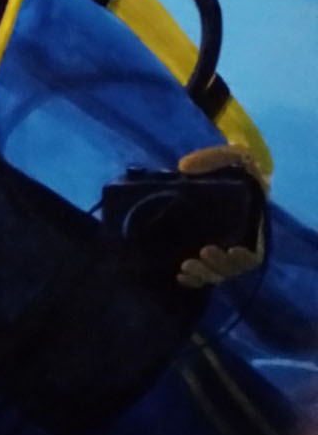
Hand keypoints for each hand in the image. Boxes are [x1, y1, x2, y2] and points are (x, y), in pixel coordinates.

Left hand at [175, 144, 265, 289]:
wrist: (224, 171)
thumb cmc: (233, 166)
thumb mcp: (231, 156)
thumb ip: (213, 158)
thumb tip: (183, 167)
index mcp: (251, 225)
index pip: (254, 254)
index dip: (245, 258)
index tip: (232, 250)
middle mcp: (238, 241)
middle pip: (233, 269)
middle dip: (218, 267)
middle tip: (201, 254)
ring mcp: (220, 247)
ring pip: (217, 274)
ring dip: (203, 274)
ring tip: (185, 267)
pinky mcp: (203, 250)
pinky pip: (202, 272)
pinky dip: (193, 278)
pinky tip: (180, 275)